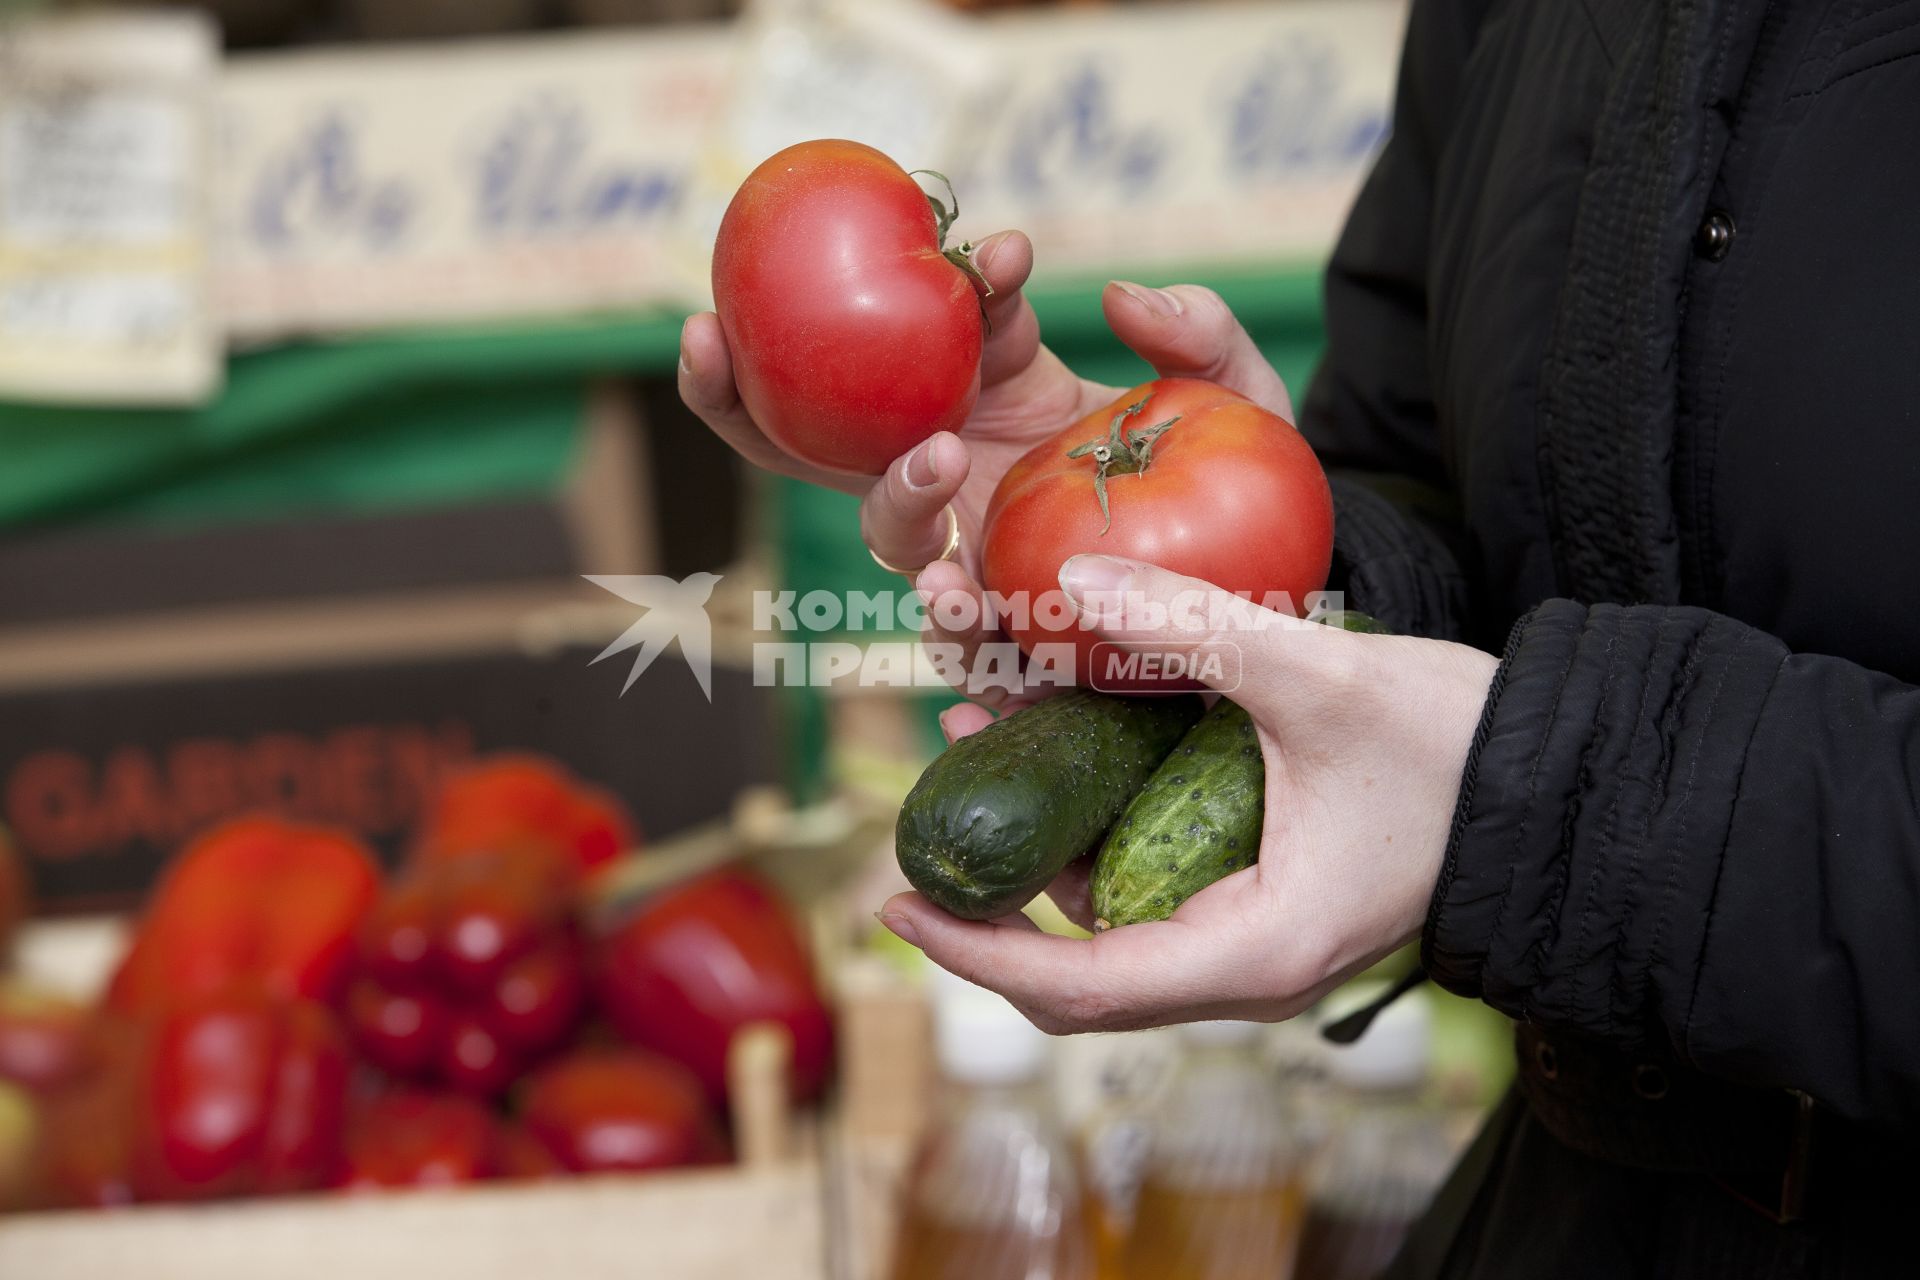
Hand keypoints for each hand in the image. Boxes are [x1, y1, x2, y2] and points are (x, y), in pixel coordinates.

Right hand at [679, 231, 1294, 713]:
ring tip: (940, 466)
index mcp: (987, 395)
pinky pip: (966, 653)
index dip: (896, 310)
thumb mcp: (1241, 390)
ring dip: (895, 502)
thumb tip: (1118, 296)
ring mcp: (978, 554)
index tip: (932, 271)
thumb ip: (1199, 330)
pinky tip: (967, 620)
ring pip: (891, 541)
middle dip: (743, 400)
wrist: (1277, 575)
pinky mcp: (1017, 636)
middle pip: (820, 447)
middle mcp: (957, 473)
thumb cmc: (1241, 470)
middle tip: (716, 342)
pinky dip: (958, 647)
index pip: (905, 345)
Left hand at [877, 557, 1497, 1033]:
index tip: (893, 903)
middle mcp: (1243, 967)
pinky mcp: (1263, 896)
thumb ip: (1194, 626)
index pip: (1077, 985)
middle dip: (992, 892)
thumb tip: (1069, 576)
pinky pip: (1152, 884)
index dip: (973, 950)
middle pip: (1078, 967)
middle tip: (926, 814)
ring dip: (1041, 841)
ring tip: (984, 733)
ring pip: (1112, 918)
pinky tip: (1067, 741)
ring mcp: (1254, 937)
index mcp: (1251, 952)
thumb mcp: (1322, 679)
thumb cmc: (1464, 749)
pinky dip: (1097, 826)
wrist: (1566, 775)